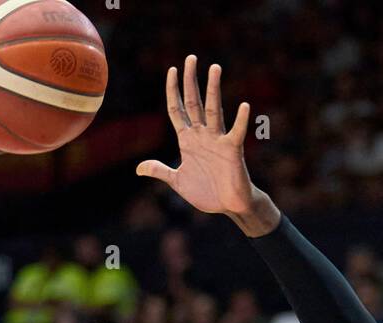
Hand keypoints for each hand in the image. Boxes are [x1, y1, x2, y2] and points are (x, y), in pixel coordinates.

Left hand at [137, 56, 276, 229]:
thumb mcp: (178, 181)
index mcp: (187, 140)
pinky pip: (236, 133)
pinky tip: (243, 106)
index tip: (172, 70)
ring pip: (213, 110)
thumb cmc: (206, 192)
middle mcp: (202, 135)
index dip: (172, 90)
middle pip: (194, 103)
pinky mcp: (232, 150)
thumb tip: (139, 169)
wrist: (229, 205)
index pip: (177, 109)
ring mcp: (217, 141)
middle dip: (191, 81)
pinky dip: (240, 120)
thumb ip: (160, 171)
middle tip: (191, 58)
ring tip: (214, 68)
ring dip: (213, 90)